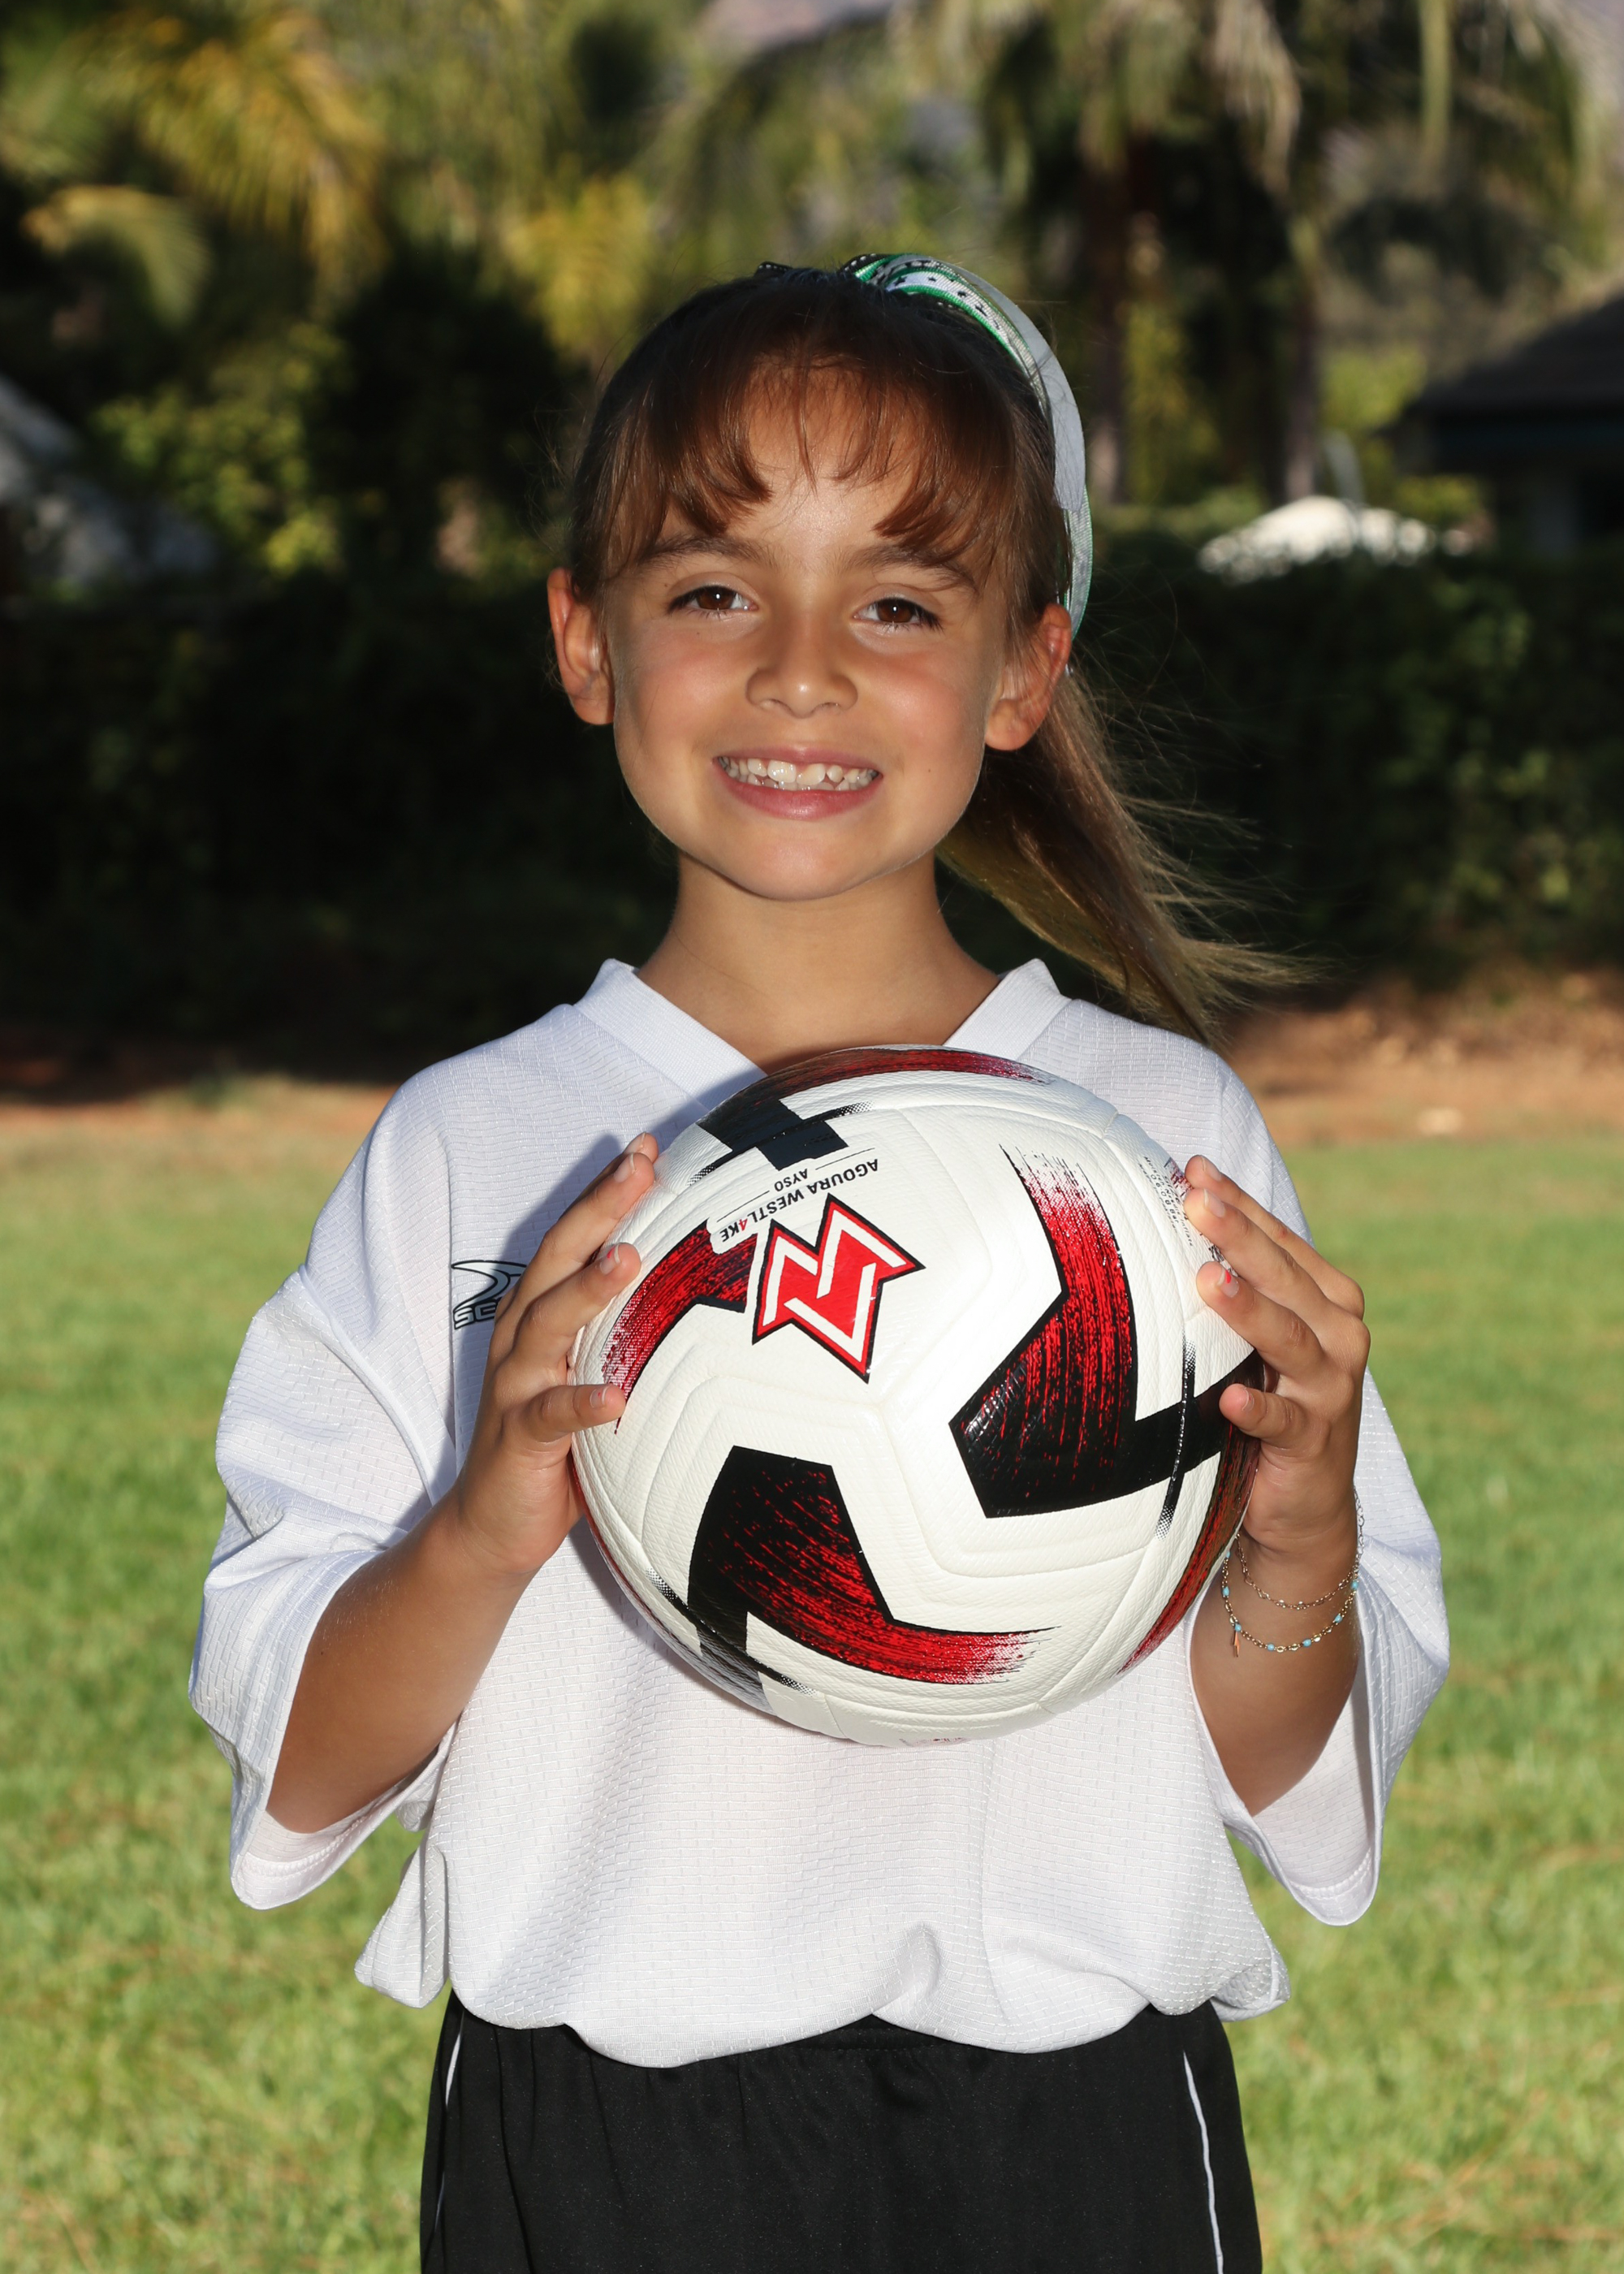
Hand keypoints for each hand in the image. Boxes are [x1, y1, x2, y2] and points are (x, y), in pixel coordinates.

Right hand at [449, 1135, 658, 1580]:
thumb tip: (712, 1298)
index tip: (649, 1146)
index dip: (606, 1191)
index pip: (573, 1239)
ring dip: (586, 1290)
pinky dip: (583, 1403)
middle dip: (597, 1209)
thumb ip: (634, 1334)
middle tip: (639, 1168)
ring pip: (548, 1326)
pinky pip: (552, 1418)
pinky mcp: (519, 1441)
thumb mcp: (598, 1373)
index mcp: (542, 1317)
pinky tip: (618, 1395)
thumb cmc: (561, 1443)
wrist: (492, 1526)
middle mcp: (523, 1341)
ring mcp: (516, 1388)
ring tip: (625, 1258)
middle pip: (556, 1260)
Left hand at [1182, 1156, 1367, 1561]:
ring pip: (1288, 1339)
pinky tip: (1229, 1397)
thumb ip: (1234, 1284)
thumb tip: (1175, 1212)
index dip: (1238, 1204)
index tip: (1192, 1170)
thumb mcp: (1259, 1336)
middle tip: (1194, 1201)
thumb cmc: (1273, 1396)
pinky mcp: (1314, 1440)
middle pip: (1284, 1276)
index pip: (1278, 1239)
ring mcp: (1331, 1388)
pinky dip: (1259, 1408)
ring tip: (1208, 1280)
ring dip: (1248, 1309)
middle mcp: (1339, 1334)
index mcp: (1326, 1298)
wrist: (1307, 1502)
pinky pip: (1284, 1420)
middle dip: (1239, 1235)